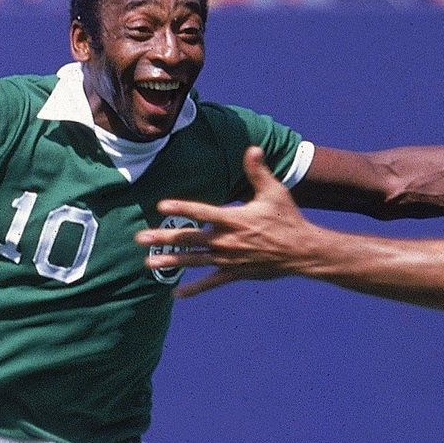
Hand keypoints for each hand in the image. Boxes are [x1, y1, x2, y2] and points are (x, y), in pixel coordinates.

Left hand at [136, 147, 317, 297]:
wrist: (303, 251)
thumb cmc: (288, 218)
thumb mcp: (274, 192)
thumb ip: (258, 171)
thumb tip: (252, 148)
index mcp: (235, 219)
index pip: (202, 211)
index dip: (181, 208)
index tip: (161, 206)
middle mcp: (228, 241)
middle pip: (190, 238)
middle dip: (164, 238)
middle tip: (140, 239)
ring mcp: (230, 259)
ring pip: (194, 261)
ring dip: (171, 262)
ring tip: (149, 263)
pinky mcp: (236, 273)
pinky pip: (211, 283)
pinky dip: (194, 289)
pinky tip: (176, 294)